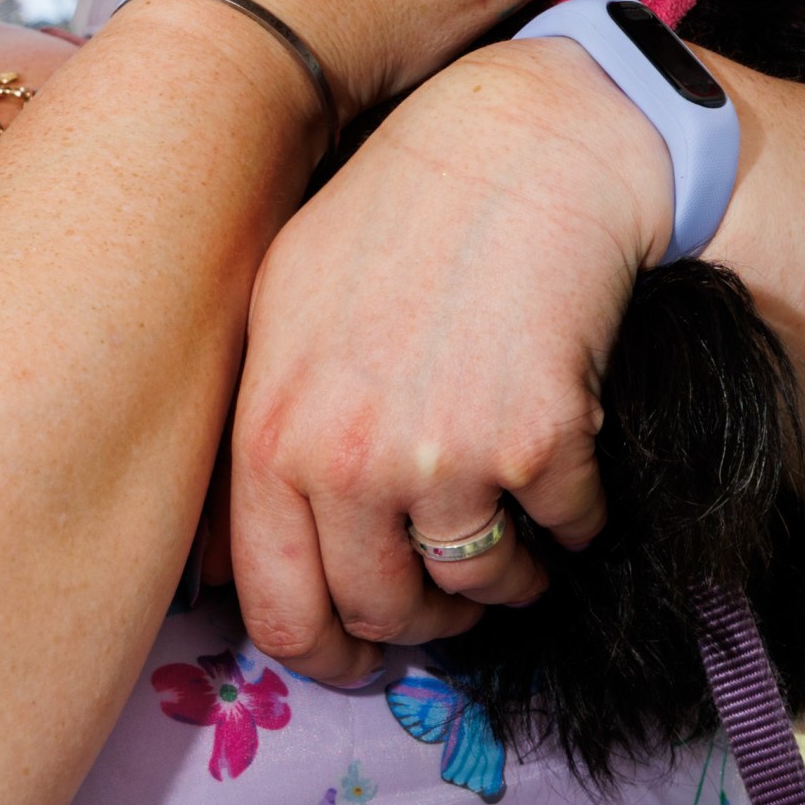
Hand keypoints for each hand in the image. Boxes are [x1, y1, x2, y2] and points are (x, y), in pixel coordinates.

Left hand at [228, 38, 673, 682]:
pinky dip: (576, 519)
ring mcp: (445, 455)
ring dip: (505, 576)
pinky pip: (565, 535)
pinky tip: (568, 468)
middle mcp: (347, 458)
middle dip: (424, 619)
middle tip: (453, 591)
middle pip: (383, 615)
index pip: (277, 610)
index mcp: (271, 433)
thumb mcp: (284, 313)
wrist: (526, 147)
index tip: (360, 657)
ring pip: (477, 589)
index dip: (325, 655)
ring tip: (513, 526)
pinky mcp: (540, 443)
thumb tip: (229, 565)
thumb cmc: (400, 218)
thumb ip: (258, 435)